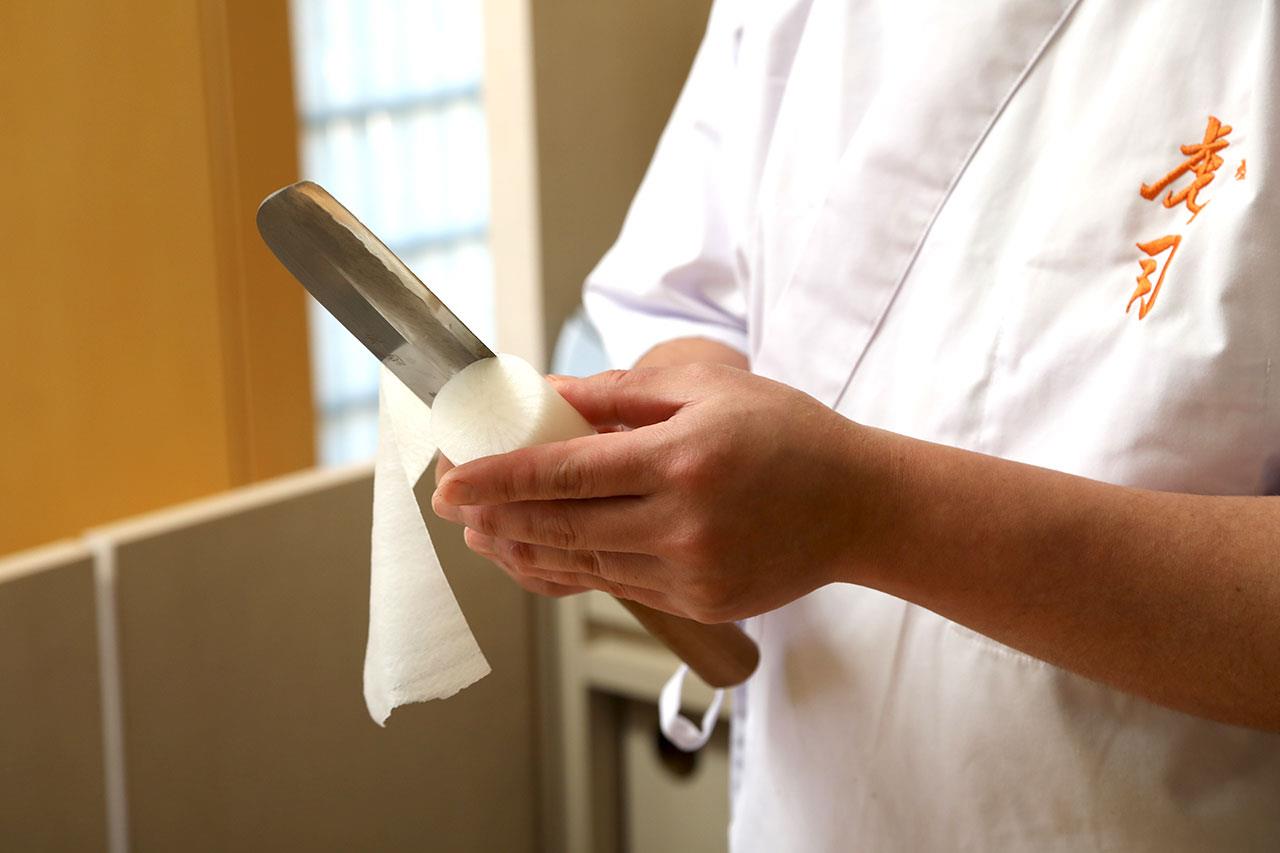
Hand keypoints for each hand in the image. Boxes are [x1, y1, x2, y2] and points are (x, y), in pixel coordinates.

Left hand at [431, 363, 877, 621]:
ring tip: (482, 533)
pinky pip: (617, 585)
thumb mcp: (707, 390)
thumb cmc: (790, 435)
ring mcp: (691, 572)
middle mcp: (683, 524)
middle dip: (494, 516)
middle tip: (450, 503)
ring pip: (582, 564)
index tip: (450, 480)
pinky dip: (571, 569)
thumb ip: (619, 395)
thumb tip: (545, 398)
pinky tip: (543, 553)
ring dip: (522, 548)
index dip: (497, 477)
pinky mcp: (699, 602)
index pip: (564, 472)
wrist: (861, 507)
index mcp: (682, 459)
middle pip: (561, 525)